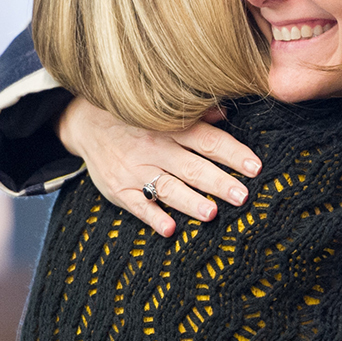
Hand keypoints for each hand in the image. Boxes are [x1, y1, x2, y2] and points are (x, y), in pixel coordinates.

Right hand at [57, 98, 262, 237]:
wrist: (86, 123)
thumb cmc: (137, 119)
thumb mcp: (163, 111)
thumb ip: (196, 115)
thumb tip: (227, 113)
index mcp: (172, 129)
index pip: (209, 142)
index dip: (233, 154)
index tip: (254, 167)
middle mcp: (156, 149)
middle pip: (193, 167)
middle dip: (218, 182)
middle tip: (241, 196)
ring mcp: (137, 171)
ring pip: (167, 188)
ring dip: (189, 201)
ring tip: (211, 213)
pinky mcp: (120, 190)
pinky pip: (138, 206)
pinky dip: (153, 217)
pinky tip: (169, 229)